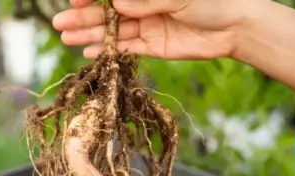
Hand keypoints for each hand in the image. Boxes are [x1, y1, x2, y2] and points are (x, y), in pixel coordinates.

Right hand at [52, 0, 259, 59]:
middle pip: (106, 12)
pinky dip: (107, 49)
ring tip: (66, 37)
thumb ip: (147, 0)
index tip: (74, 0)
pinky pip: (124, 47)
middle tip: (59, 23)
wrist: (235, 27)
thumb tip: (117, 2)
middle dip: (82, 17)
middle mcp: (141, 4)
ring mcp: (144, 25)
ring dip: (88, 34)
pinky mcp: (150, 45)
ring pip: (111, 30)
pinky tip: (88, 51)